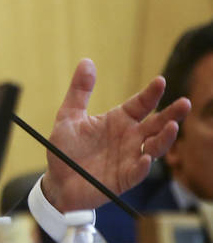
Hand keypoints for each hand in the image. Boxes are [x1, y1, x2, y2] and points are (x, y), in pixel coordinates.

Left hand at [41, 58, 190, 212]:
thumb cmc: (66, 148)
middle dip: (171, 114)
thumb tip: (86, 61)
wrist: (57, 181)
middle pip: (156, 124)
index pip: (141, 104)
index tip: (160, 81)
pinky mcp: (124, 178)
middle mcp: (130, 138)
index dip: (151, 93)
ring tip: (171, 127)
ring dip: (164, 138)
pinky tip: (145, 159)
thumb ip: (79, 91)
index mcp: (119, 120)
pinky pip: (137, 172)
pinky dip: (142, 166)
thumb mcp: (68, 116)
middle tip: (185, 103)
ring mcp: (129, 158)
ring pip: (154, 148)